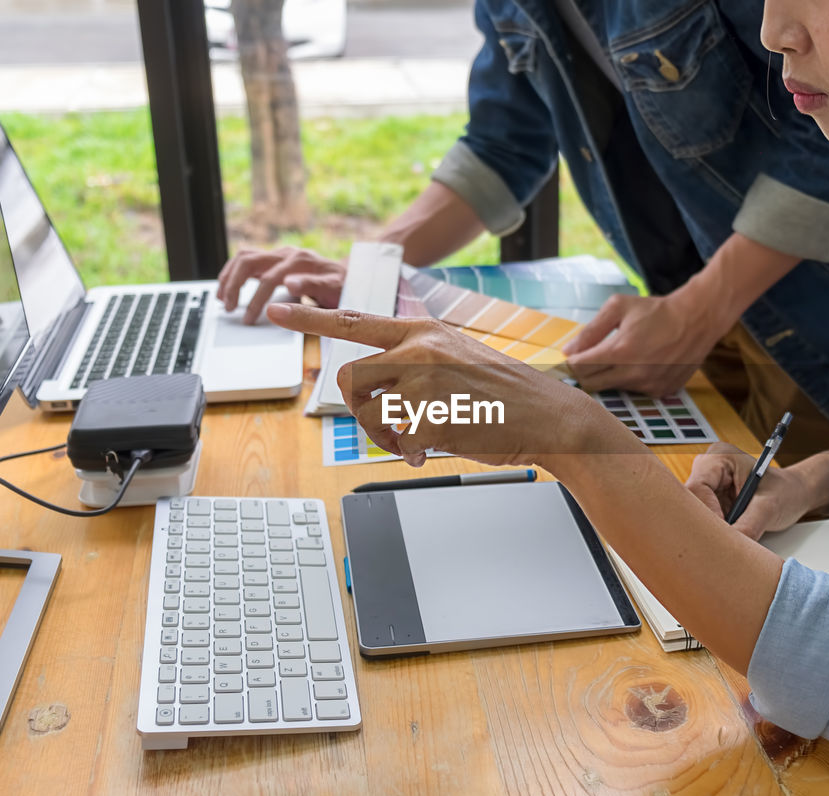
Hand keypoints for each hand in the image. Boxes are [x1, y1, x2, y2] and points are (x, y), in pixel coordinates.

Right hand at [216, 247, 345, 324]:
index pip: (269, 279)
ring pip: (245, 257)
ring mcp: (280, 254)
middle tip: (229, 308)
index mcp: (300, 261)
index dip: (256, 301)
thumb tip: (290, 283)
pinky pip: (248, 259)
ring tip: (222, 298)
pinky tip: (228, 287)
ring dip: (229, 276)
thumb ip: (313, 285)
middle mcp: (287, 254)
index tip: (249, 319)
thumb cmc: (342, 285)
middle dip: (234, 285)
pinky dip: (234, 272)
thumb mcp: (334, 289)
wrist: (347, 275)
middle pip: (250, 261)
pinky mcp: (275, 259)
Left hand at [266, 304, 637, 467]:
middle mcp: (419, 348)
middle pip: (350, 380)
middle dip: (360, 410)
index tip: (278, 309)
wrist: (549, 416)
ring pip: (370, 416)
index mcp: (424, 331)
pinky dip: (411, 454)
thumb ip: (415, 363)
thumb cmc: (506, 394)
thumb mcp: (458, 359)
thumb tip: (376, 392)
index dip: (311, 317)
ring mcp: (424, 380)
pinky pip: (396, 443)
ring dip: (387, 436)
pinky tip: (439, 447)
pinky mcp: (430, 415)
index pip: (355, 321)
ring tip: (419, 439)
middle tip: (389, 428)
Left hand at [562, 291, 722, 395]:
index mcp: (621, 351)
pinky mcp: (661, 391)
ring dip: (610, 375)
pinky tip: (642, 363)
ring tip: (624, 355)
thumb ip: (591, 330)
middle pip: (592, 384)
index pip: (580, 368)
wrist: (696, 319)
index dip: (571, 363)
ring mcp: (649, 385)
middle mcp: (634, 373)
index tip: (571, 357)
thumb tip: (568, 351)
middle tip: (590, 358)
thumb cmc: (655, 310)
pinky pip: (635, 391)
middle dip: (586, 372)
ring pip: (614, 388)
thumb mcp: (619, 307)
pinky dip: (631, 380)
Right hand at [684, 442, 808, 540]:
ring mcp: (708, 487)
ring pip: (695, 515)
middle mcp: (708, 470)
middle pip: (692, 502)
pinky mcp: (710, 503)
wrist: (794, 495)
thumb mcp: (769, 508)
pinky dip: (715, 533)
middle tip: (721, 544)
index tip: (721, 535)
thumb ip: (749, 525)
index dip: (706, 514)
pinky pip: (703, 522)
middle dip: (705, 525)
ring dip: (710, 530)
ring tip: (728, 540)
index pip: (697, 488)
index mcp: (720, 458)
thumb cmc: (786, 492)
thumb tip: (730, 545)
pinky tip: (727, 538)